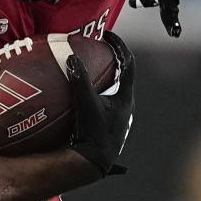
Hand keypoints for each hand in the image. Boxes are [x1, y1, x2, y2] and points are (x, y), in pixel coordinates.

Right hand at [67, 32, 134, 176]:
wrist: (95, 164)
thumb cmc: (94, 136)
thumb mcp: (86, 105)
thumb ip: (80, 82)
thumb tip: (72, 59)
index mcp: (125, 97)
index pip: (128, 63)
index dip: (119, 46)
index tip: (108, 36)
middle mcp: (124, 106)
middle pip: (122, 76)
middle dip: (111, 61)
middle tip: (97, 51)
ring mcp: (117, 117)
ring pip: (113, 91)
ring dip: (102, 80)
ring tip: (88, 72)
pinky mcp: (107, 126)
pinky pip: (101, 104)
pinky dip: (92, 96)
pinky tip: (78, 99)